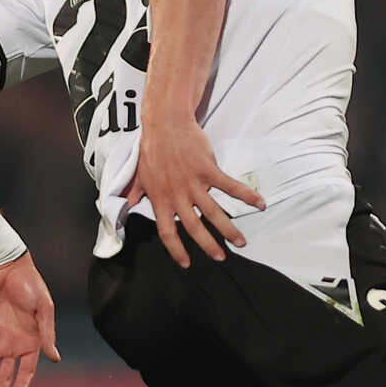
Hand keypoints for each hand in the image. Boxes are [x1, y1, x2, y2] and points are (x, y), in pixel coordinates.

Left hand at [124, 113, 264, 267]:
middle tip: (221, 258)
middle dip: (209, 246)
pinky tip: (259, 203)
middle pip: (194, 227)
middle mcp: (178, 196)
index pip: (167, 232)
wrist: (165, 123)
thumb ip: (134, 193)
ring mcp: (194, 183)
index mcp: (160, 199)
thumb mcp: (138, 174)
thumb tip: (125, 205)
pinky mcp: (208, 170)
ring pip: (214, 212)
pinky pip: (230, 186)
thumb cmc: (151, 149)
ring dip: (229, 229)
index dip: (176, 250)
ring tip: (241, 242)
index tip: (186, 263)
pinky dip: (246, 195)